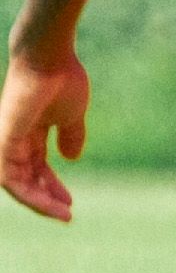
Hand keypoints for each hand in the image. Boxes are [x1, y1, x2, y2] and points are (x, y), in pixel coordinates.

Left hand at [0, 49, 88, 220]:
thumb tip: (72, 157)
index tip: (70, 204)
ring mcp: (5, 140)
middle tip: (67, 214)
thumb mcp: (72, 115)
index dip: (51, 187)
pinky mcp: (3, 140)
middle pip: (25, 178)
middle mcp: (13, 138)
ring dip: (38, 201)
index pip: (36, 167)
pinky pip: (9, 177)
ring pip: (15, 183)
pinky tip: (48, 201)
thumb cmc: (62, 79)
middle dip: (45, 198)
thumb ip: (71, 135)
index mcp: (29, 132)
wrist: (49, 58)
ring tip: (61, 214)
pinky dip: (28, 192)